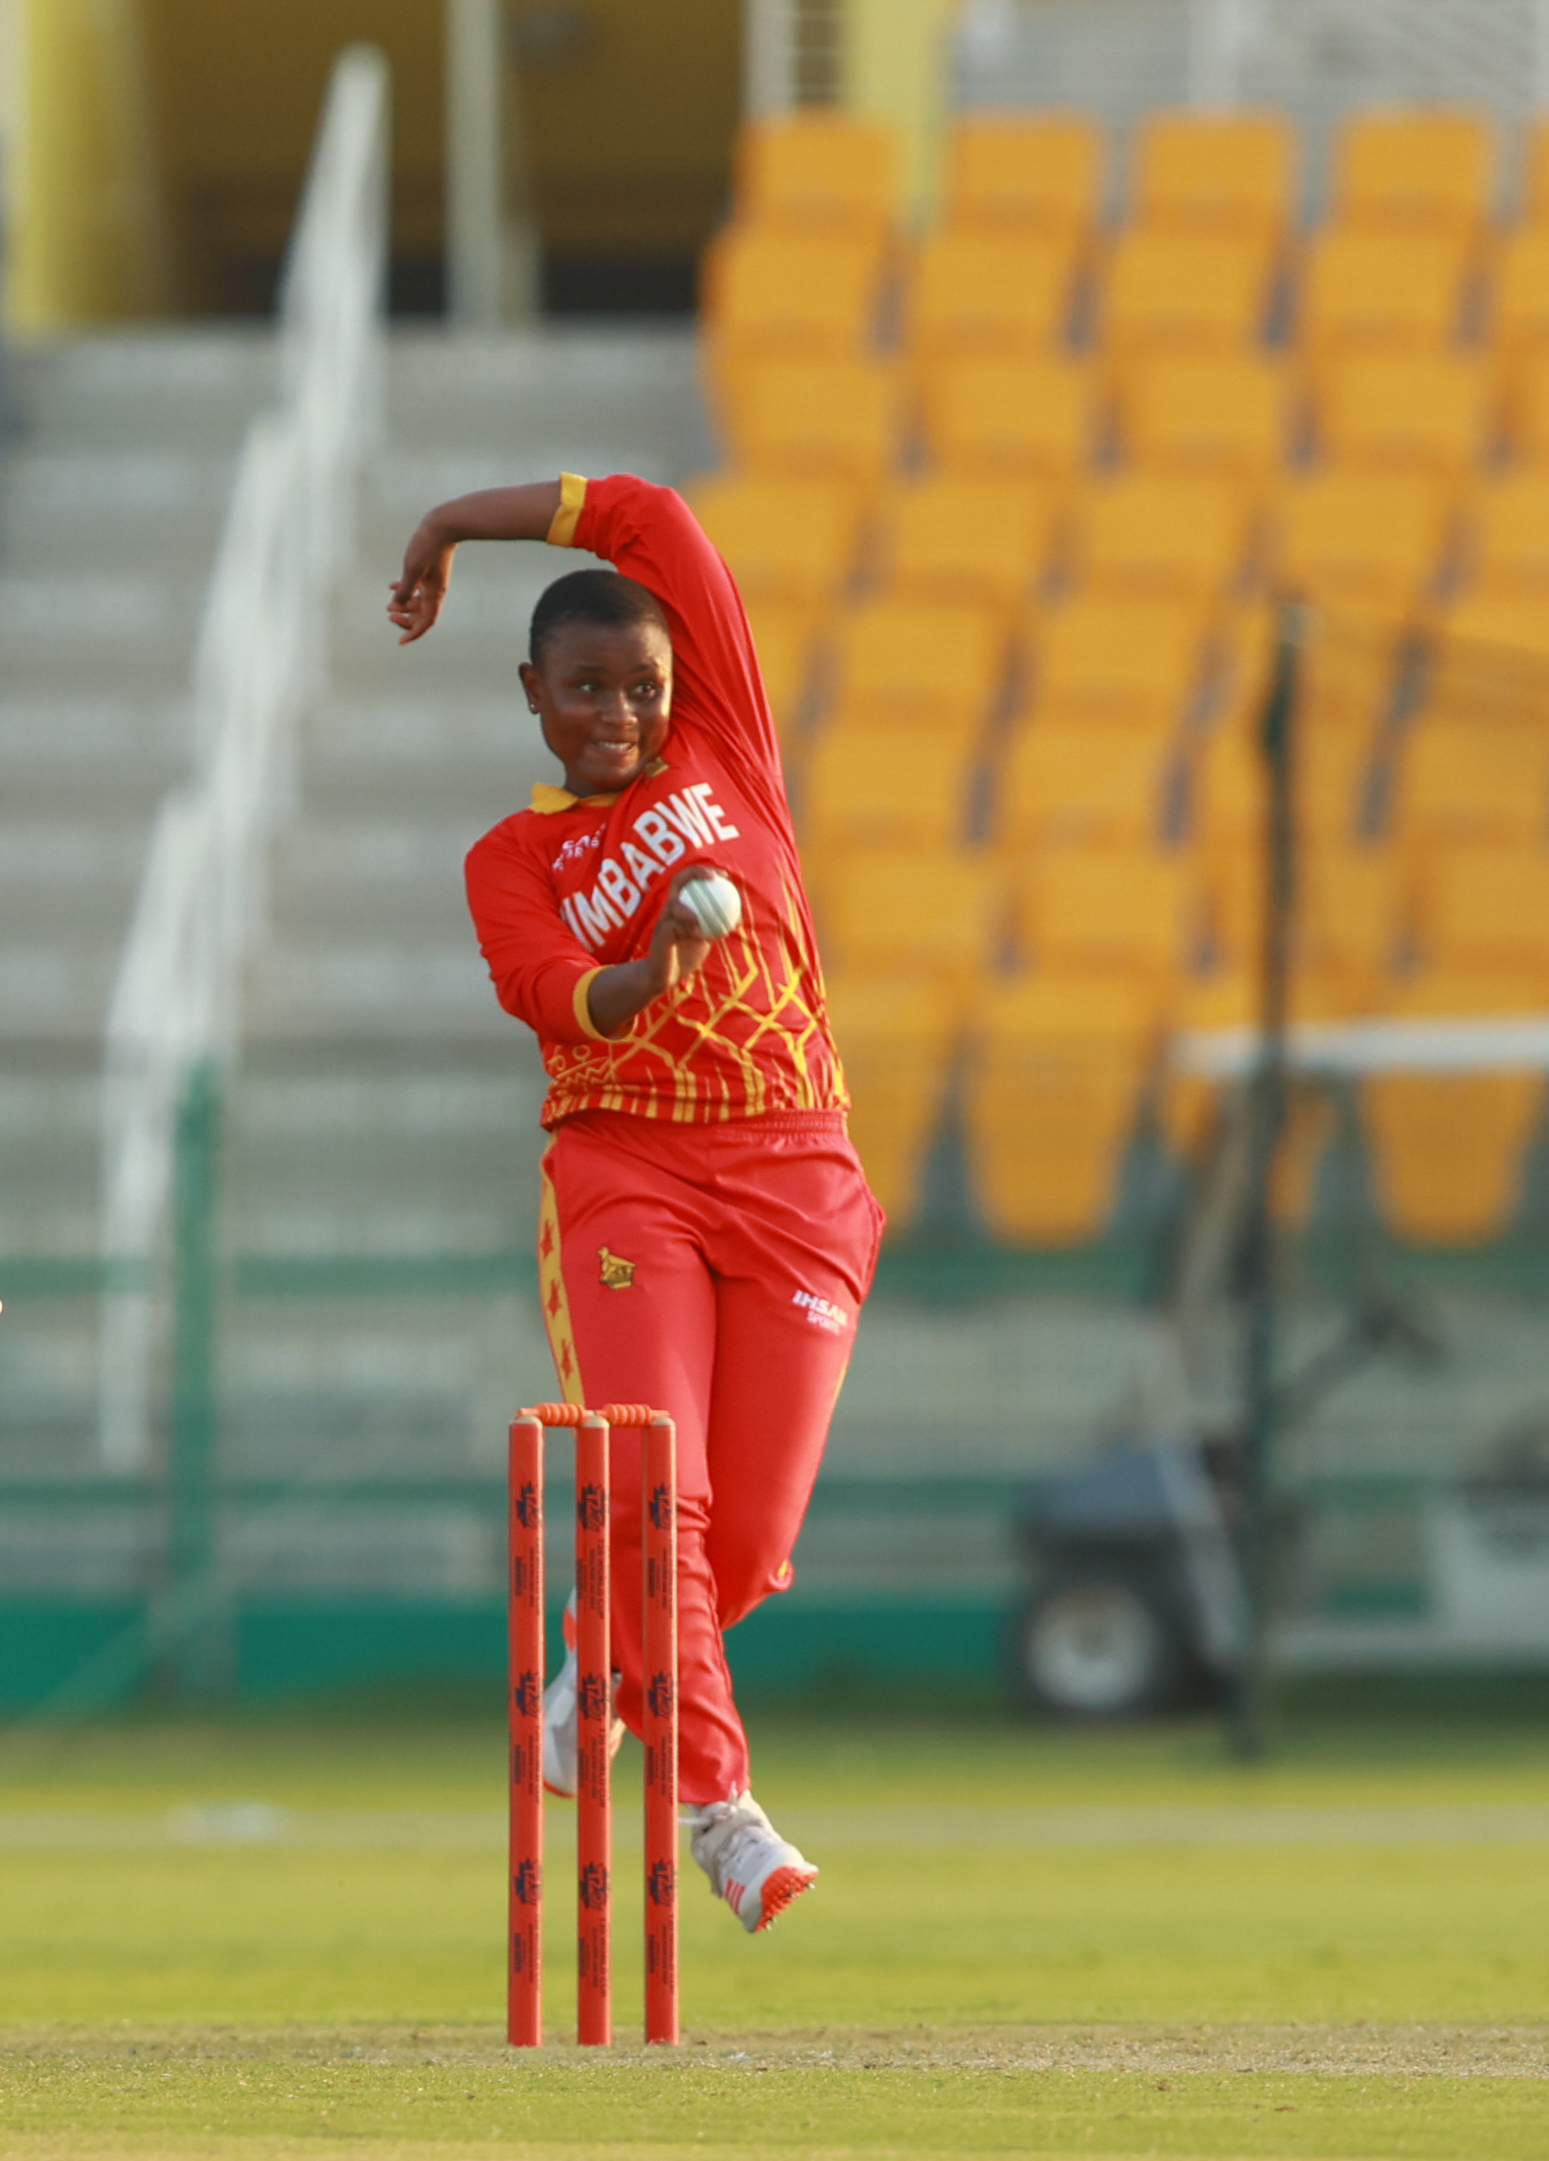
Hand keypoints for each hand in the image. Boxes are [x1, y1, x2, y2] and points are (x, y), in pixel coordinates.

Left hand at [387, 518, 456, 642]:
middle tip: (390, 617)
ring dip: (403, 606)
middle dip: (406, 619)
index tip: (401, 642)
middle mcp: (435, 591)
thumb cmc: (427, 547)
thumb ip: (404, 590)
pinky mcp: (430, 571)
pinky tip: (392, 586)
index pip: (426, 622)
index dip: (413, 634)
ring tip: (389, 604)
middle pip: (421, 615)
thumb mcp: (411, 570)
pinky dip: (405, 591)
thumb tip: (396, 607)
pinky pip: (417, 588)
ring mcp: (433, 582)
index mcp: (434, 594)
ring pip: (418, 602)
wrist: (444, 526)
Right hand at [584, 869, 716, 1035]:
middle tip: (715, 878)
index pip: (688, 880)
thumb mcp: (704, 937)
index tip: (724, 875)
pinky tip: (700, 936)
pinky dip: (689, 930)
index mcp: (680, 906)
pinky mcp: (660, 936)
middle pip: (678, 881)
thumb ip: (714, 925)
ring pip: (674, 905)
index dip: (705, 872)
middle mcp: (669, 909)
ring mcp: (663, 922)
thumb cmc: (685, 955)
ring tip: (704, 919)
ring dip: (692, 910)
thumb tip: (735, 916)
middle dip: (696, 873)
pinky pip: (674, 928)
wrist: (665, 976)